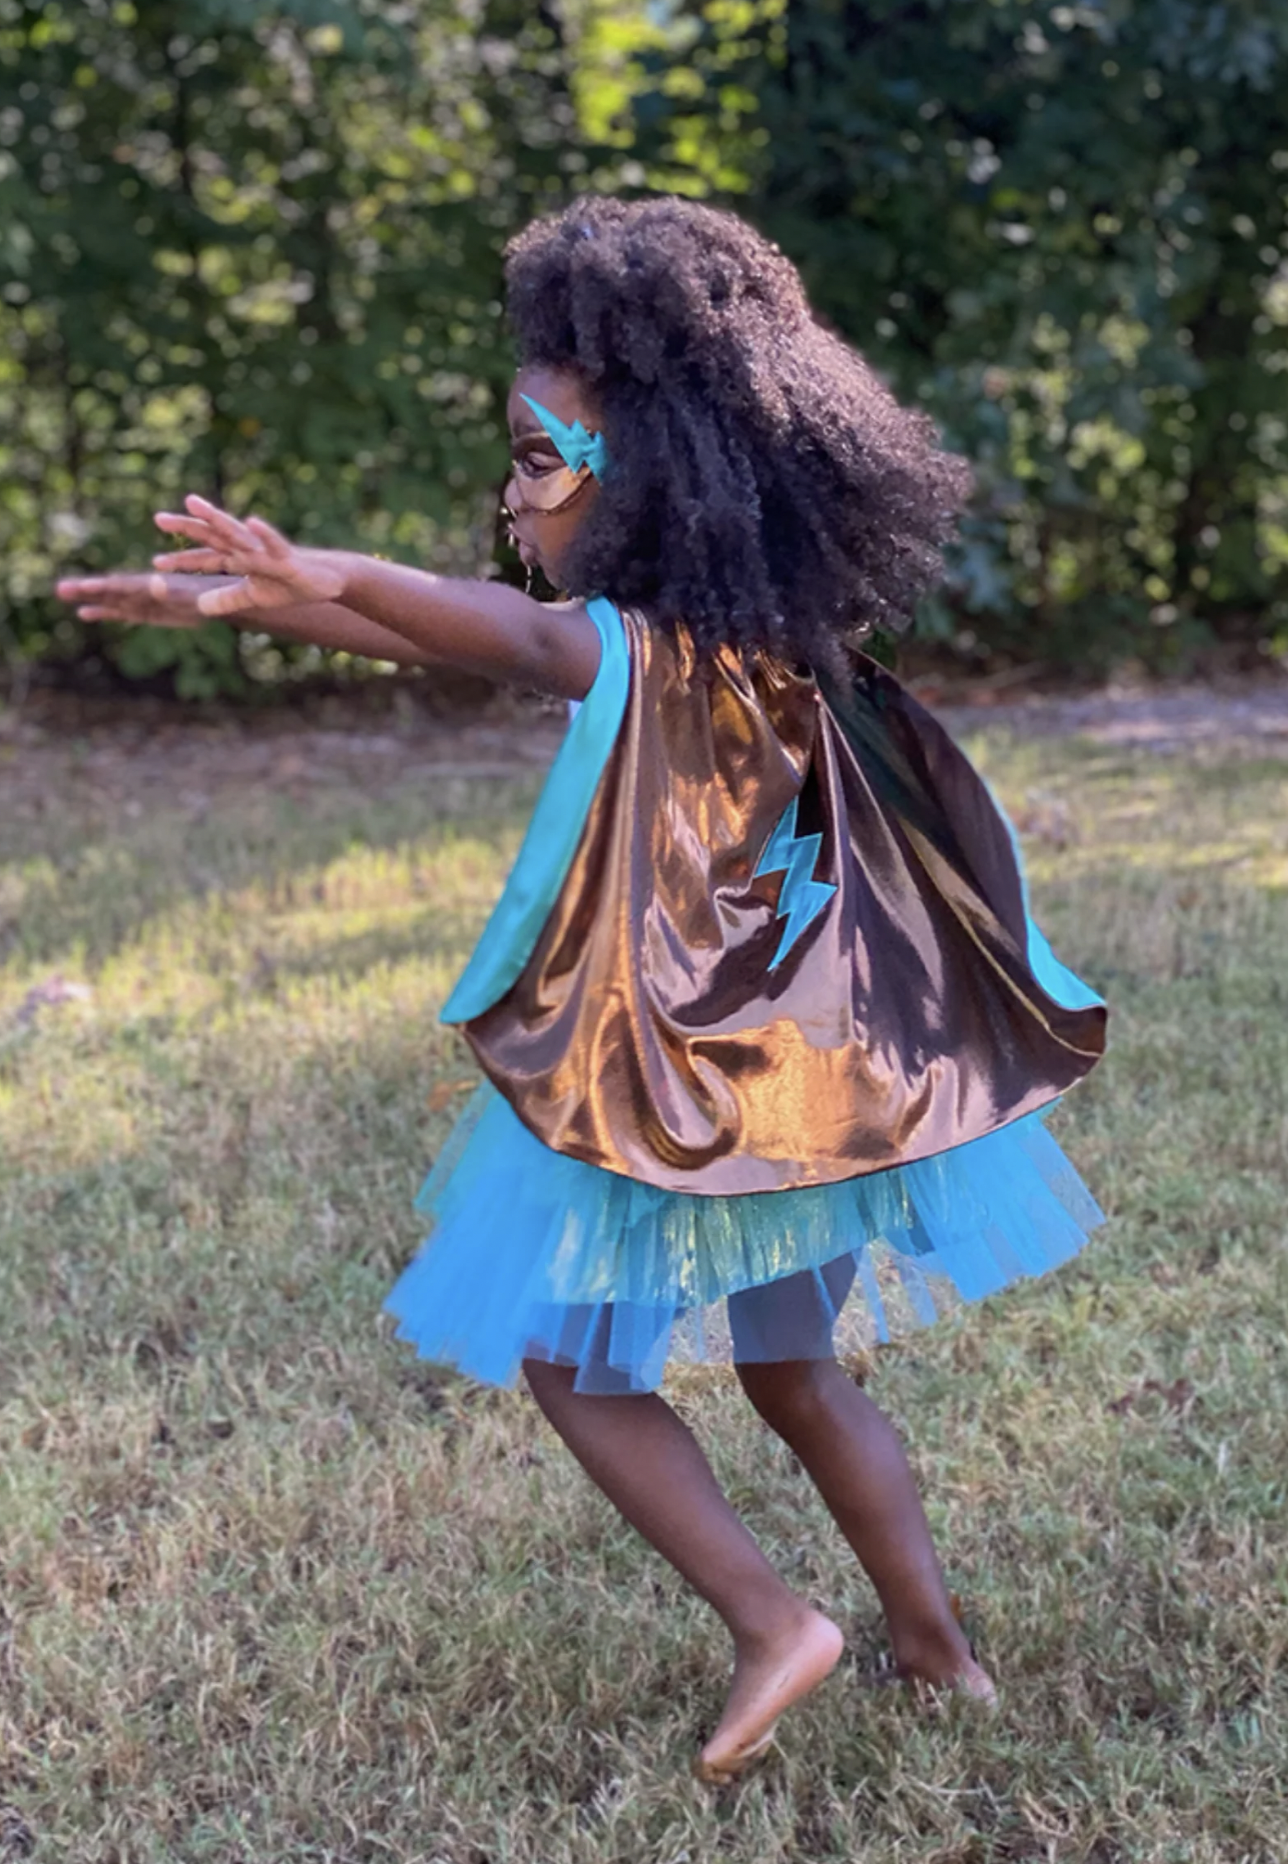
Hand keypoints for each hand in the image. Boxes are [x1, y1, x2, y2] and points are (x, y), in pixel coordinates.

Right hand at [55, 569, 221, 627]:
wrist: (225, 599)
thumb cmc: (213, 596)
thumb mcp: (195, 595)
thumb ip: (174, 591)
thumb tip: (153, 583)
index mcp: (157, 584)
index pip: (125, 585)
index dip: (104, 586)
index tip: (82, 586)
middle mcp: (148, 589)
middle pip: (113, 590)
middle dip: (88, 590)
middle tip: (60, 589)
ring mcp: (147, 601)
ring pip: (113, 600)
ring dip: (90, 599)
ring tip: (62, 594)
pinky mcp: (151, 612)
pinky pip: (124, 612)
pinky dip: (104, 612)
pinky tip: (84, 613)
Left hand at [151, 495, 346, 613]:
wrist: (325, 580)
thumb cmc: (288, 584)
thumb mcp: (253, 596)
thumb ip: (226, 598)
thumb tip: (199, 606)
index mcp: (238, 558)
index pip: (204, 557)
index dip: (181, 560)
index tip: (156, 563)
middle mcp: (247, 549)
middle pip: (212, 535)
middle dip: (187, 527)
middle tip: (158, 518)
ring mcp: (265, 550)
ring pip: (235, 532)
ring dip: (215, 517)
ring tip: (193, 503)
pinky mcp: (287, 557)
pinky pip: (274, 544)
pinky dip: (264, 533)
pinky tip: (252, 521)